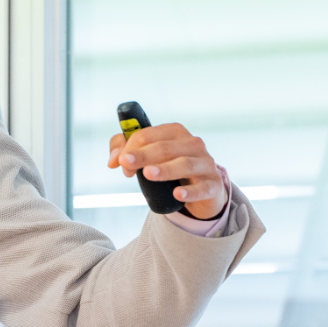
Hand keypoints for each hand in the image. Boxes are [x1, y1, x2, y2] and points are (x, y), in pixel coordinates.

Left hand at [108, 122, 226, 219]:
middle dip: (143, 156)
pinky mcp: (213, 185)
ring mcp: (205, 163)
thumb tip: (113, 161)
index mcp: (175, 132)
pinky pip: (203, 187)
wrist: (203, 189)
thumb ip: (125, 150)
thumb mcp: (150, 156)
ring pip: (185, 164)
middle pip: (165, 147)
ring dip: (165, 169)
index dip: (132, 147)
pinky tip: (178, 194)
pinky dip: (190, 191)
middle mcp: (193, 144)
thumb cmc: (171, 167)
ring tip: (148, 174)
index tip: (120, 161)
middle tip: (126, 164)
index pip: (150, 134)